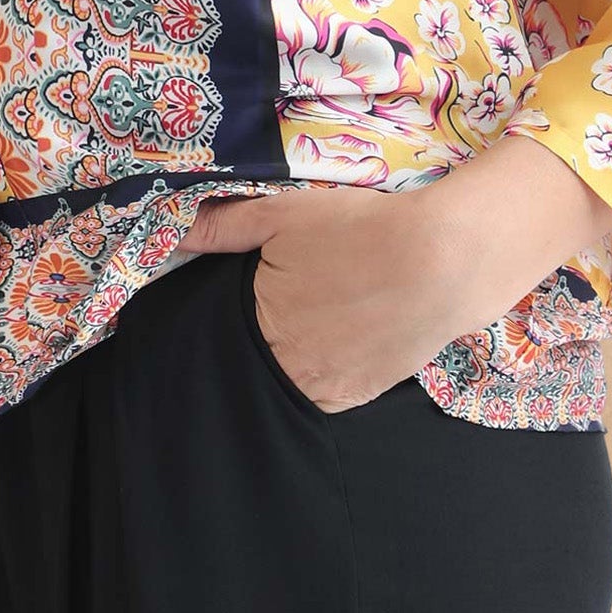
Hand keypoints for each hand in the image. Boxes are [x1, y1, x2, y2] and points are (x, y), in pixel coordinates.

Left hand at [177, 133, 611, 412]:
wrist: (442, 261)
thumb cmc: (359, 231)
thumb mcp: (284, 216)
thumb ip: (224, 227)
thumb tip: (169, 233)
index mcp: (263, 329)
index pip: (232, 323)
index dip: (251, 295)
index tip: (274, 273)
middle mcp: (291, 371)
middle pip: (265, 350)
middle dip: (276, 322)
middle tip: (311, 285)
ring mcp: (330, 390)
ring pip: (297, 370)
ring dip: (305, 344)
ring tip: (332, 303)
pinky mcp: (364, 396)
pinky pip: (330, 384)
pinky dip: (333, 359)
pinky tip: (351, 324)